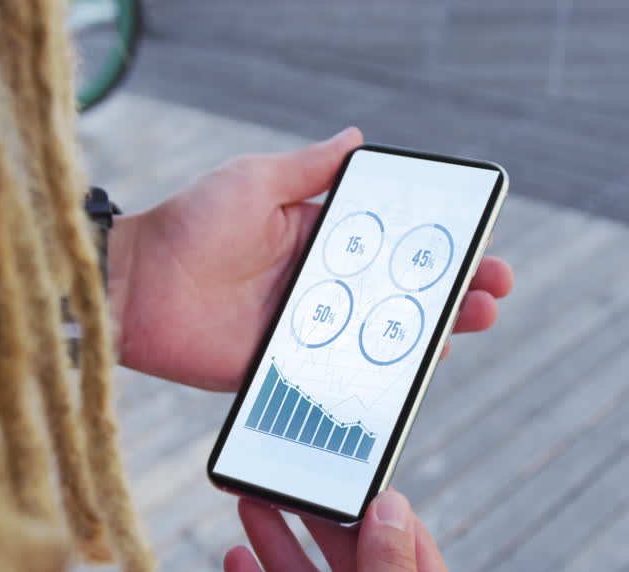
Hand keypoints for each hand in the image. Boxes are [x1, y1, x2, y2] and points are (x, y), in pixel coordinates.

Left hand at [109, 128, 514, 390]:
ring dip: (432, 332)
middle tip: (494, 290)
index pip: (393, 245)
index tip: (480, 245)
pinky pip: (341, 376)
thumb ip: (309, 169)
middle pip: (400, 293)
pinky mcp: (288, 370)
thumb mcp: (255, 182)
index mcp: (318, 240)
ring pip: (382, 336)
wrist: (133, 288)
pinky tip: (418, 372)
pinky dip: (380, 377)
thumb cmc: (190, 224)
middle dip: (453, 290)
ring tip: (475, 321)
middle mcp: (320, 288)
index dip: (437, 247)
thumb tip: (357, 137)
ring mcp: (307, 332)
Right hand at [224, 492, 477, 571]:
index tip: (342, 470)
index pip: (407, 547)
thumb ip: (387, 566)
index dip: (374, 507)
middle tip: (282, 480)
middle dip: (315, 524)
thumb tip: (392, 505)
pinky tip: (238, 566)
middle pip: (353, 568)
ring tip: (250, 507)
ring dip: (280, 553)